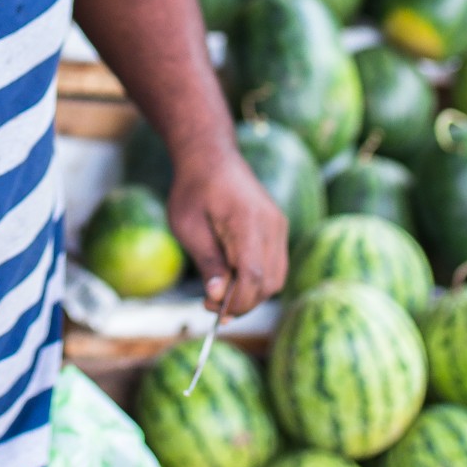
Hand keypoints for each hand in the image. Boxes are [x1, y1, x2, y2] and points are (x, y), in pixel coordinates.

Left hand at [167, 142, 287, 314]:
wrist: (211, 157)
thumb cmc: (193, 190)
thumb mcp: (188, 227)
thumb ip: (207, 261)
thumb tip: (217, 297)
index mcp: (247, 221)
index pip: (253, 275)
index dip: (236, 301)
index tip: (212, 309)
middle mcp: (271, 224)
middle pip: (269, 282)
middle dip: (243, 302)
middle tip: (210, 306)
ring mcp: (279, 226)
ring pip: (276, 278)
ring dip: (252, 294)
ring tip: (220, 294)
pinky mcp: (278, 228)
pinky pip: (275, 265)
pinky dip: (258, 280)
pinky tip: (233, 279)